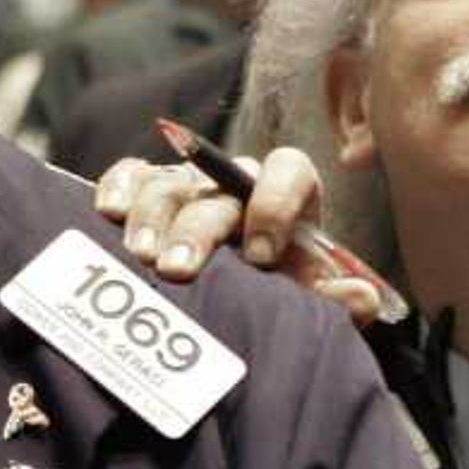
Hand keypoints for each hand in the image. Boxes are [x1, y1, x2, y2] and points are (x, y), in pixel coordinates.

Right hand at [90, 150, 389, 325]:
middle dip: (198, 228)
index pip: (288, 169)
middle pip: (216, 186)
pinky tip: (108, 211)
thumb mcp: (305, 298)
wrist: (232, 300)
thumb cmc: (272, 293)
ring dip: (152, 217)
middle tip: (180, 269)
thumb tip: (360, 297)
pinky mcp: (146, 190)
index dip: (274, 203)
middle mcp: (234, 183)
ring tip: (142, 255)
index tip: (261, 255)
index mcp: (286, 196)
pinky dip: (120, 187)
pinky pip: (131, 174)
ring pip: (168, 183)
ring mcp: (189, 185)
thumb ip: (335, 299)